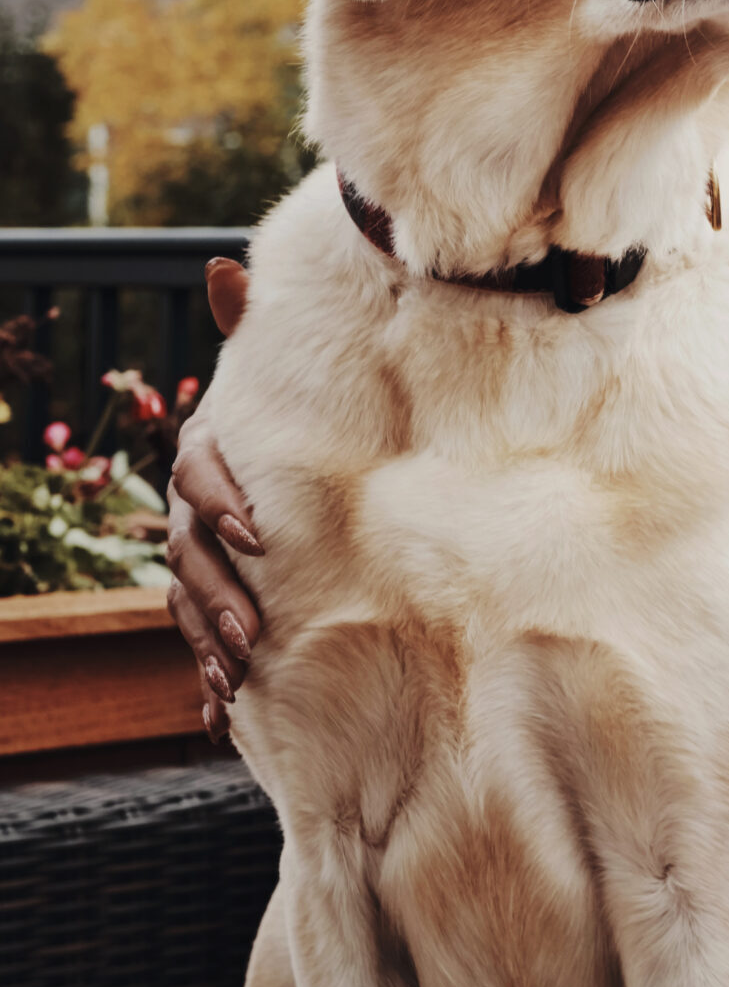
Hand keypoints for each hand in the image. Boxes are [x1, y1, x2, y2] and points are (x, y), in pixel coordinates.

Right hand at [164, 258, 258, 738]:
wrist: (282, 474)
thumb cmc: (281, 415)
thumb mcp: (276, 374)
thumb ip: (249, 324)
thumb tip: (222, 264)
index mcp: (207, 458)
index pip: (199, 479)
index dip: (223, 504)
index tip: (260, 534)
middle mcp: (190, 514)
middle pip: (189, 559)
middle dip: (217, 597)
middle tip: (256, 631)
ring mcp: (197, 562)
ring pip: (188, 608)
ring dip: (207, 647)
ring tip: (235, 679)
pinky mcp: (214, 605)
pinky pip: (199, 651)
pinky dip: (205, 689)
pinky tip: (216, 722)